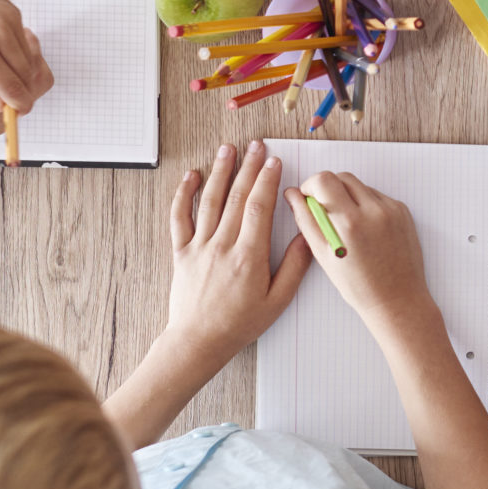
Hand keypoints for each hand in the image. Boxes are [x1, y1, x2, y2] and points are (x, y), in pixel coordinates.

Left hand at [0, 0, 52, 111]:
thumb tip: (0, 104)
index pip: (11, 87)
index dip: (18, 104)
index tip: (19, 112)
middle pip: (25, 73)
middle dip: (22, 88)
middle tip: (12, 98)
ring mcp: (8, 19)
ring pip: (29, 56)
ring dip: (22, 70)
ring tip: (5, 76)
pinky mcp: (11, 9)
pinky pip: (24, 37)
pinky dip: (18, 50)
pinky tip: (2, 53)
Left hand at [163, 142, 314, 367]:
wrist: (198, 342)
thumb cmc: (239, 325)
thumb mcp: (277, 301)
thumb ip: (294, 267)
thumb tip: (307, 238)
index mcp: (248, 256)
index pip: (259, 207)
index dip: (267, 181)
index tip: (275, 162)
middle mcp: (222, 246)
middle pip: (236, 197)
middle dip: (248, 167)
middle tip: (257, 145)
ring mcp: (199, 247)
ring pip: (209, 201)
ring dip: (220, 171)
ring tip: (228, 149)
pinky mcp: (182, 253)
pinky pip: (180, 218)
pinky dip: (184, 195)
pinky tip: (191, 177)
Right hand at [285, 170, 437, 338]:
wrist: (398, 299)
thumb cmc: (358, 285)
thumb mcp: (323, 256)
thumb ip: (306, 220)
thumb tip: (292, 195)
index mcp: (350, 222)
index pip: (324, 180)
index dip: (310, 185)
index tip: (307, 197)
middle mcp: (373, 210)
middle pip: (342, 177)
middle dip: (328, 189)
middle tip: (325, 213)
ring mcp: (392, 209)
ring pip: (360, 185)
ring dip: (348, 196)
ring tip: (347, 226)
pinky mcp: (403, 211)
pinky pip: (377, 196)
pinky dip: (366, 205)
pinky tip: (365, 230)